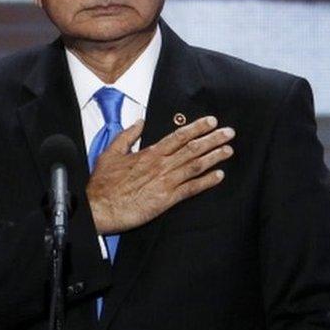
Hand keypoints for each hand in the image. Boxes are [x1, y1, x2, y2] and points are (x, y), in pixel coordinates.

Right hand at [87, 115, 234, 234]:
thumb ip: (127, 136)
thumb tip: (139, 122)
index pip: (178, 136)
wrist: (100, 208)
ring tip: (229, 150)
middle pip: (192, 148)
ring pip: (195, 166)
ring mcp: (165, 182)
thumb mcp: (110, 153)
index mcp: (149, 153)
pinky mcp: (166, 200)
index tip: (211, 121)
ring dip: (214, 157)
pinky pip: (191, 189)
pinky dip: (206, 182)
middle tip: (230, 132)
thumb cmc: (103, 184)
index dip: (197, 127)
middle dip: (213, 139)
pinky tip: (219, 176)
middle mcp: (161, 165)